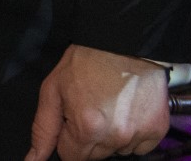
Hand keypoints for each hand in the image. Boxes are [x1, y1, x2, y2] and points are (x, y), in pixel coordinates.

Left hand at [24, 45, 168, 160]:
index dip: (67, 139)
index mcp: (87, 128)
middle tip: (89, 109)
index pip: (70, 157)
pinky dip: (132, 134)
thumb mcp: (52, 90)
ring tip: (109, 107)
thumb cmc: (85, 62)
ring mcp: (139, 134)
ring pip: (116, 151)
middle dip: (87, 139)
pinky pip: (140, 147)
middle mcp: (115, 136)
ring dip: (110, 137)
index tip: (70, 120)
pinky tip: (126, 111)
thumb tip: (33, 160)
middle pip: (94, 156)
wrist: (122, 41)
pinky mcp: (157, 130)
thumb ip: (43, 129)